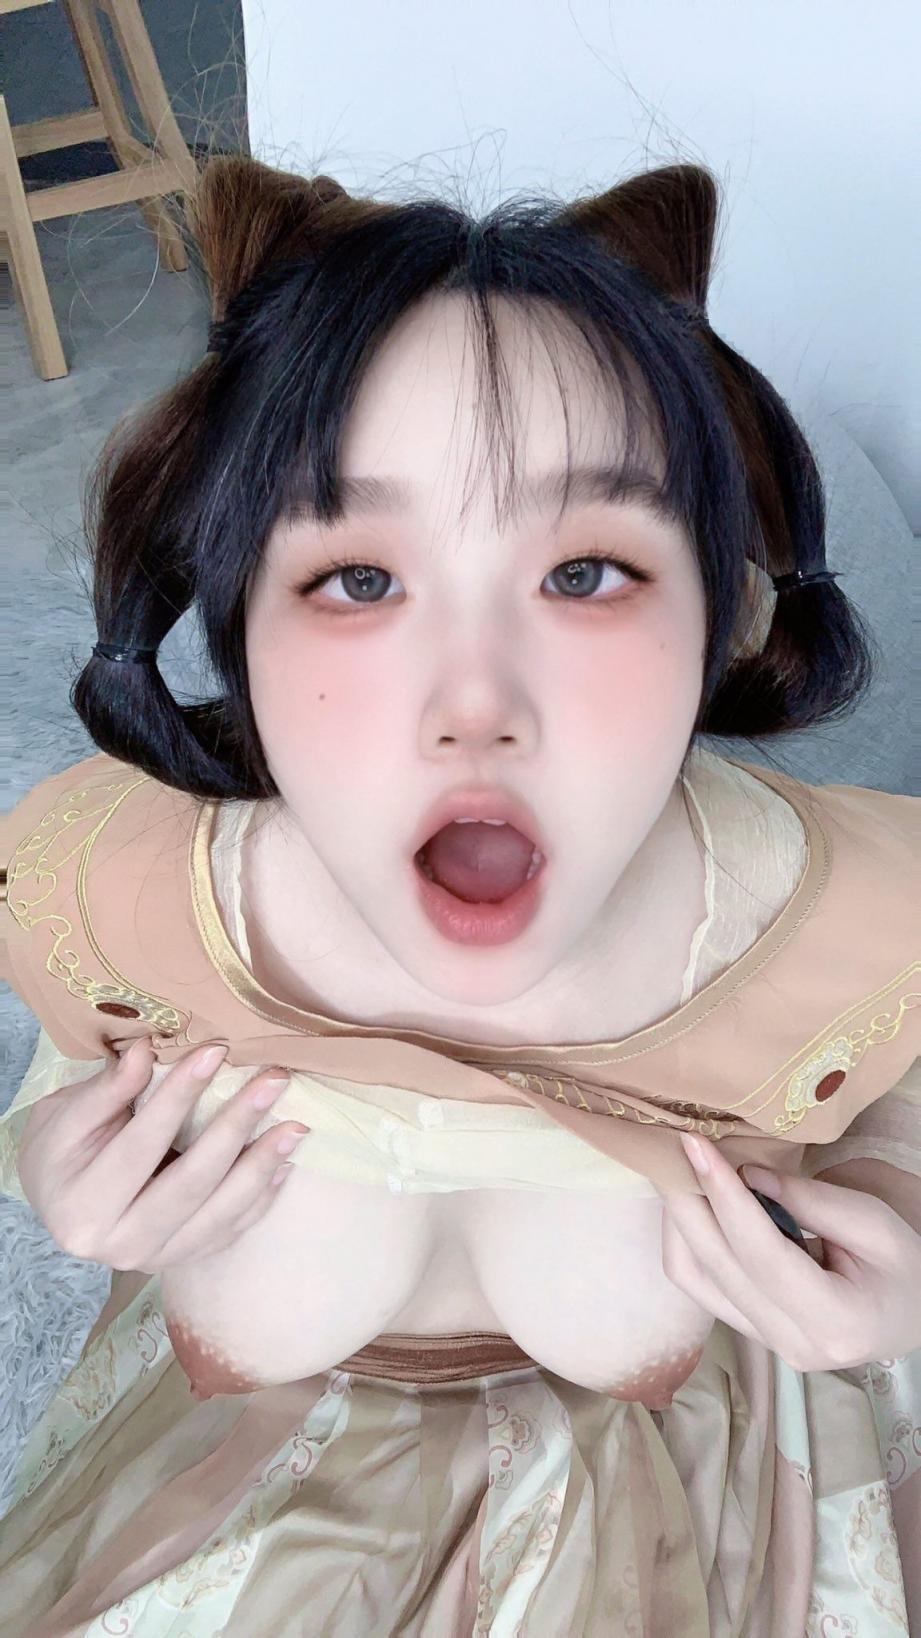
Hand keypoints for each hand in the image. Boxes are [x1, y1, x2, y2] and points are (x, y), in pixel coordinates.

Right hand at [17, 1037, 309, 1271]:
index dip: (179, 1097)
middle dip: (237, 1127)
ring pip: (220, 1214)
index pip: (141, 1146)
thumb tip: (146, 1049)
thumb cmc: (60, 1149)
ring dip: (262, 1165)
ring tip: (295, 1124)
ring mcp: (155, 1260)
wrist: (60, 1199)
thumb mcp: (67, 1116)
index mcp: (82, 1209)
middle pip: (191, 1183)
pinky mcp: (183, 1260)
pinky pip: (231, 1230)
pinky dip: (261, 1196)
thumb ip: (108, 1090)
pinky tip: (284, 1162)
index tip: (215, 1051)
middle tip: (273, 1080)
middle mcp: (118, 1247)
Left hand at [657, 1132, 920, 1369]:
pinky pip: (700, 1285)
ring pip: (695, 1279)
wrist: (909, 1314)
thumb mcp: (876, 1225)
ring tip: (674, 1169)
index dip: (724, 1197)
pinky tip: (688, 1202)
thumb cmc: (903, 1267)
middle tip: (672, 1145)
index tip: (696, 1145)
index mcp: (834, 1321)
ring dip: (677, 1221)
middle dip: (688, 1200)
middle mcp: (790, 1343)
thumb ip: (812, 1202)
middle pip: (718, 1266)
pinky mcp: (749, 1330)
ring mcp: (765, 1343)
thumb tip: (746, 1173)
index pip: (762, 1255)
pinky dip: (685, 1241)